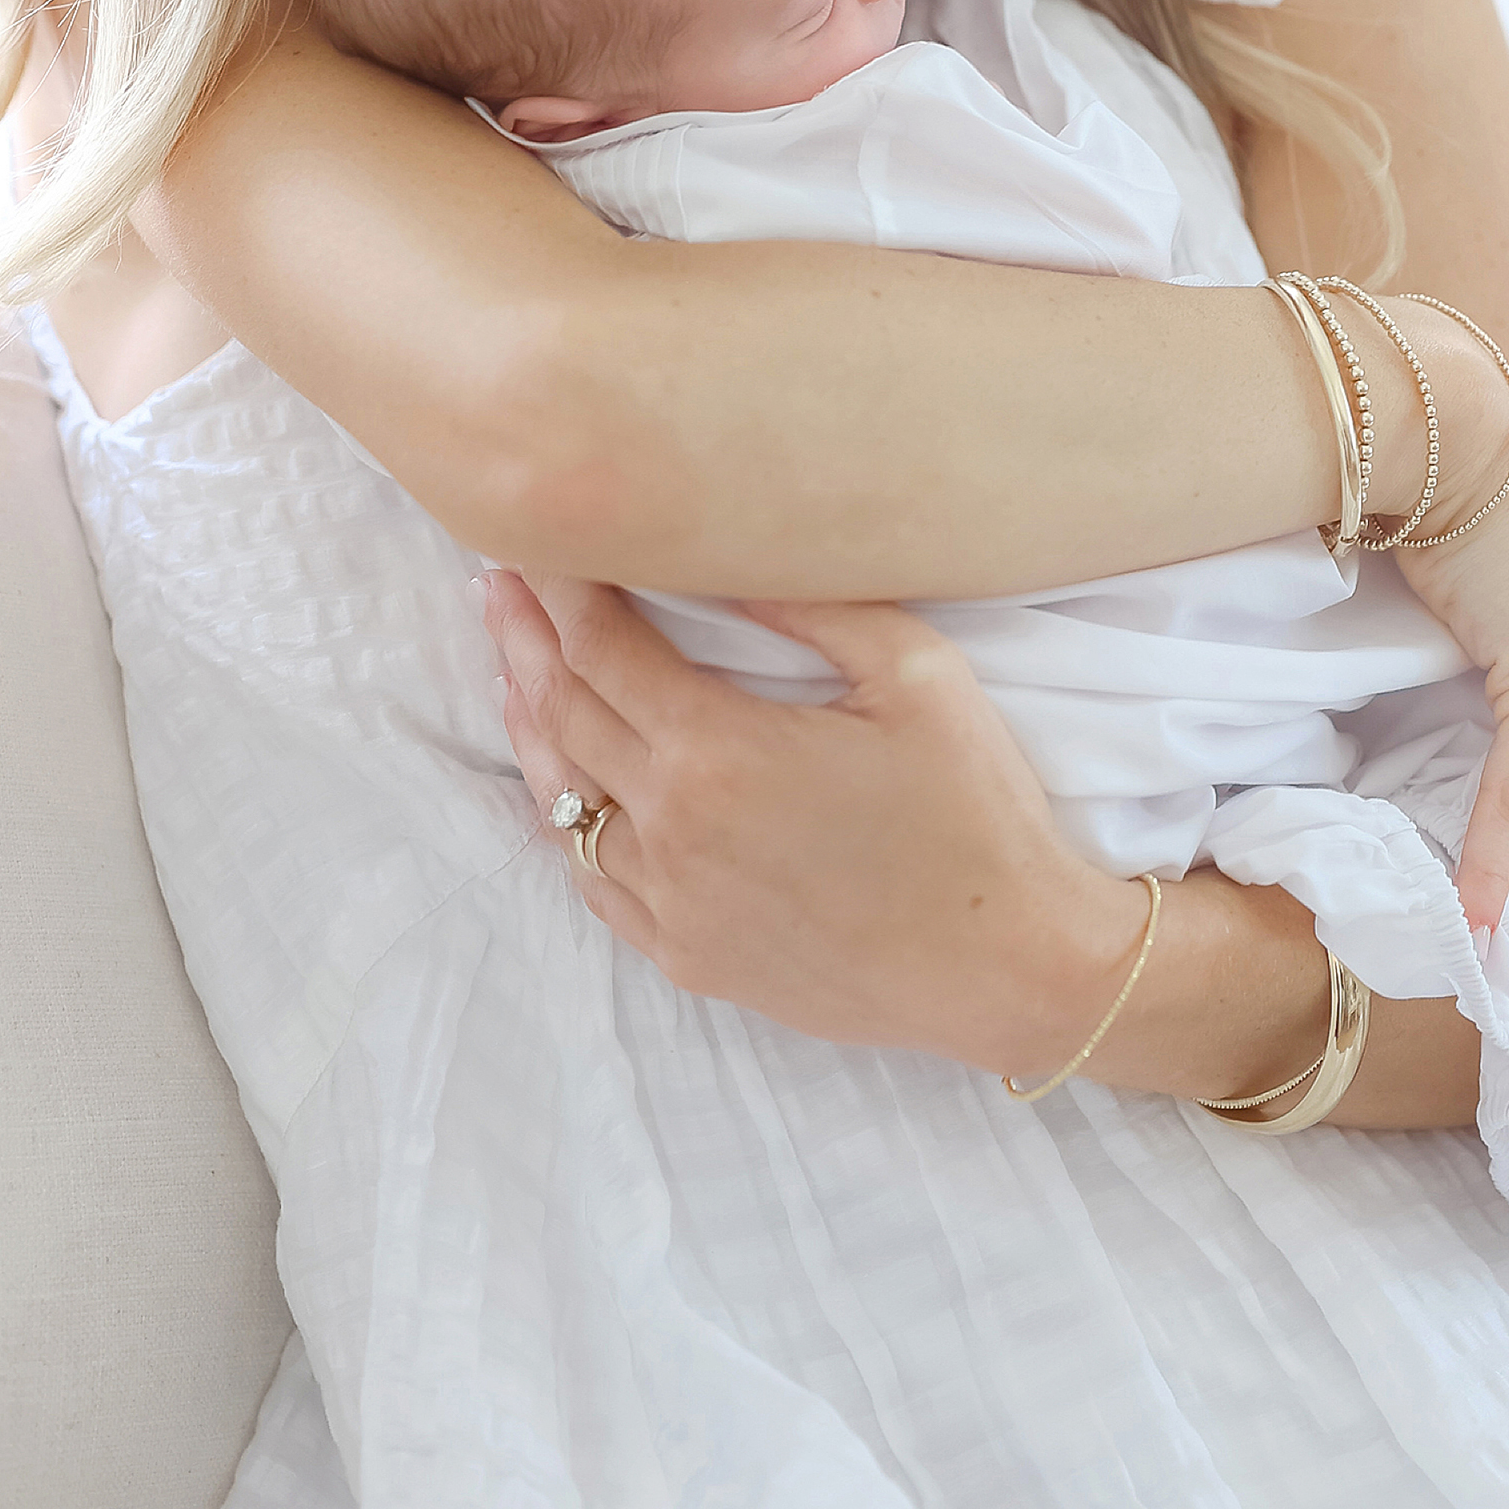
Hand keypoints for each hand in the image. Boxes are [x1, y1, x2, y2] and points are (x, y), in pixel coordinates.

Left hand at [485, 570, 1138, 1069]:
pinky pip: (595, 878)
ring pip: (563, 800)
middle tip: (499, 581)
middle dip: (528, 638)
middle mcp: (672, 830)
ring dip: (531, 725)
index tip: (537, 541)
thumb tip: (726, 558)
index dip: (562, 589)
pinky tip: (565, 786)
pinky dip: (567, 818)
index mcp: (717, 751)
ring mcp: (672, 904)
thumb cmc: (978, 813)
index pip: (603, 647)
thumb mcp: (915, 675)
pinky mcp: (690, 956)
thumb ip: (812, 607)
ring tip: (513, 669)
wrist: (1010, 967)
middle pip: (565, 713)